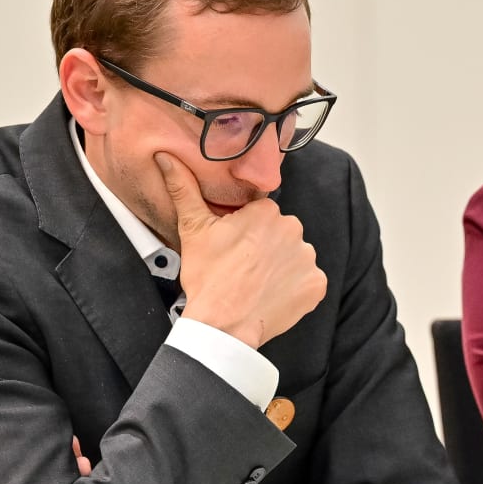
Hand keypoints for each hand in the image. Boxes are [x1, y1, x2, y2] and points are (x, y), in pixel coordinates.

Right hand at [158, 151, 325, 348]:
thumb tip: (166, 158)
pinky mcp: (316, 285)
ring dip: (281, 268)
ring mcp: (308, 259)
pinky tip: (273, 296)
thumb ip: (184, 189)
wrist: (223, 325)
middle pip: (279, 235)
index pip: (260, 216)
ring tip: (257, 285)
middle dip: (265, 249)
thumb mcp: (193, 229)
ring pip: (294, 257)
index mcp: (266, 211)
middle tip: (243, 269)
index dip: (245, 234)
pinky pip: (308, 282)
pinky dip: (295, 289)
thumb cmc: (207, 278)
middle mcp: (293, 229)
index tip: (233, 250)